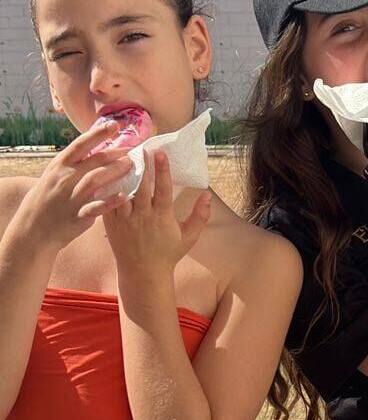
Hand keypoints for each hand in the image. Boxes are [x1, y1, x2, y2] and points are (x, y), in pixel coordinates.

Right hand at [21, 124, 133, 247]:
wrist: (33, 229)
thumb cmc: (46, 199)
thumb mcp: (53, 175)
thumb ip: (71, 163)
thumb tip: (92, 148)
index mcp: (60, 166)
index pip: (81, 144)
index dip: (98, 133)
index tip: (114, 125)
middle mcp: (65, 178)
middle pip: (95, 160)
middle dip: (116, 153)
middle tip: (133, 150)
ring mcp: (71, 196)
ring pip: (96, 179)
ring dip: (116, 171)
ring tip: (132, 166)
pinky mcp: (78, 215)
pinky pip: (96, 207)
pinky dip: (110, 201)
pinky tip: (124, 196)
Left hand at [103, 151, 211, 279]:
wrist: (143, 273)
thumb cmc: (168, 254)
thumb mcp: (189, 237)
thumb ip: (200, 216)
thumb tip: (207, 195)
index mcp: (162, 217)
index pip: (162, 189)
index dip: (162, 170)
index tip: (160, 153)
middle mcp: (143, 217)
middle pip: (141, 186)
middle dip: (141, 165)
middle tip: (140, 146)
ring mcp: (125, 220)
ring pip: (122, 191)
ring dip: (123, 173)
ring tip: (123, 156)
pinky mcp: (111, 223)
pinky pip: (108, 201)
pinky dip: (108, 187)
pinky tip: (108, 173)